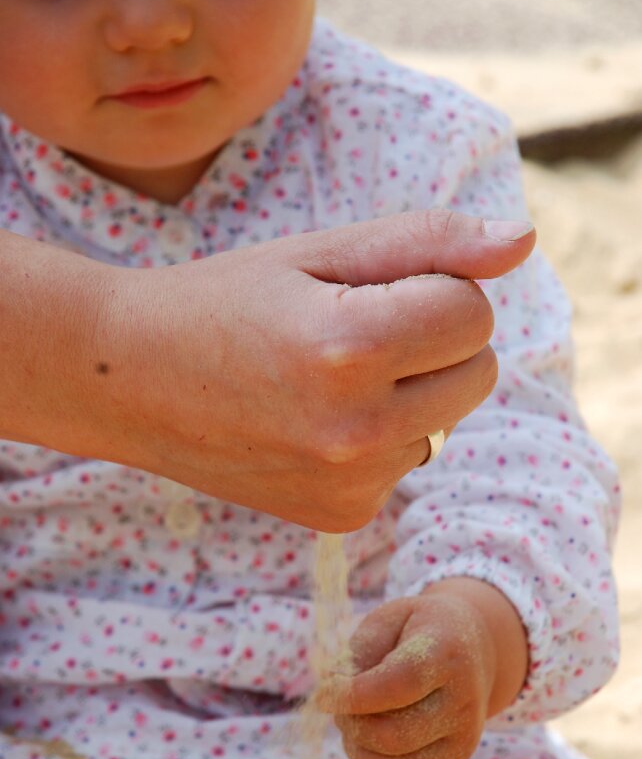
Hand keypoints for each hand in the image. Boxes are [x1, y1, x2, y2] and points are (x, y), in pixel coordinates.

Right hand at [114, 211, 534, 528]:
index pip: (475, 313)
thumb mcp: (319, 253)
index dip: (432, 289)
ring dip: (407, 393)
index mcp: (349, 349)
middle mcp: (356, 433)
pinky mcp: (342, 516)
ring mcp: (349, 485)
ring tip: (321, 379)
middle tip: (351, 331)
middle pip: (478, 372)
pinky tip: (311, 423)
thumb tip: (522, 242)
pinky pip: (406, 462)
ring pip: (444, 420)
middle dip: (434, 341)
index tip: (372, 291)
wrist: (131, 381)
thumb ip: (429, 242)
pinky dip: (379, 439)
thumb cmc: (224, 301)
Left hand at [315, 578, 528, 758]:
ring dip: (358, 753)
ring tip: (353, 725)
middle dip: (352, 725)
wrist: (474, 648)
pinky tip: (363, 750)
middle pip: (394, 735)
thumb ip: (359, 652)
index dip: (353, 695)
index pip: (399, 685)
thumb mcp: (389, 618)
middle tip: (340, 705)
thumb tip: (331, 697)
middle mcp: (462, 702)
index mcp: (446, 655)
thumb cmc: (418, 629)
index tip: (324, 694)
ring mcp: (462, 739)